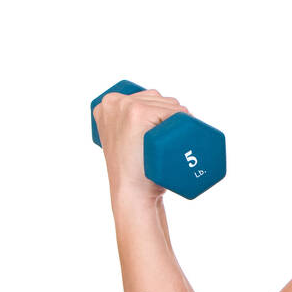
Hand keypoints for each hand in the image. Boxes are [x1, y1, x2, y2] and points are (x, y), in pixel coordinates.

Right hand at [92, 88, 192, 203]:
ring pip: (170, 105)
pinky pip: (173, 111)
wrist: (133, 192)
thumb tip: (142, 122)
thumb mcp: (124, 142)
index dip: (165, 113)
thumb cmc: (135, 170)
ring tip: (171, 143)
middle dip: (174, 117)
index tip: (165, 134)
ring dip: (181, 120)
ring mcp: (125, 106)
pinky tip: (180, 136)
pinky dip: (183, 120)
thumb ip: (127, 127)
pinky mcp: (138, 114)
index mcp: (108, 104)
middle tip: (169, 144)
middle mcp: (113, 101)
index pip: (149, 99)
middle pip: (161, 100)